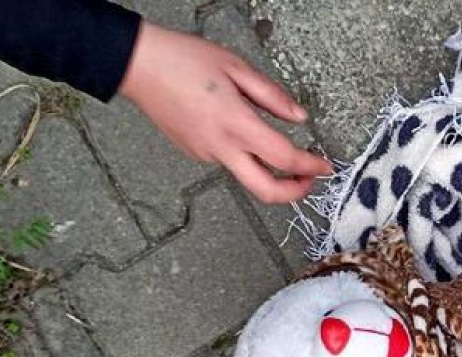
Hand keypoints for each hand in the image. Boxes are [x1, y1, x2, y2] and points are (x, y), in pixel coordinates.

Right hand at [119, 21, 331, 203]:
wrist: (137, 66)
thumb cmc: (183, 59)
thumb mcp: (237, 67)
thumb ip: (272, 96)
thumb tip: (299, 117)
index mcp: (236, 124)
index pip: (284, 158)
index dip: (310, 167)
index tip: (324, 166)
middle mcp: (221, 147)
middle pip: (265, 191)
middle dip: (294, 192)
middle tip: (308, 181)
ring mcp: (206, 155)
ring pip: (247, 176)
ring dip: (269, 170)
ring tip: (278, 145)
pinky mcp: (195, 154)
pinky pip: (228, 161)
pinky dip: (244, 153)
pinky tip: (240, 129)